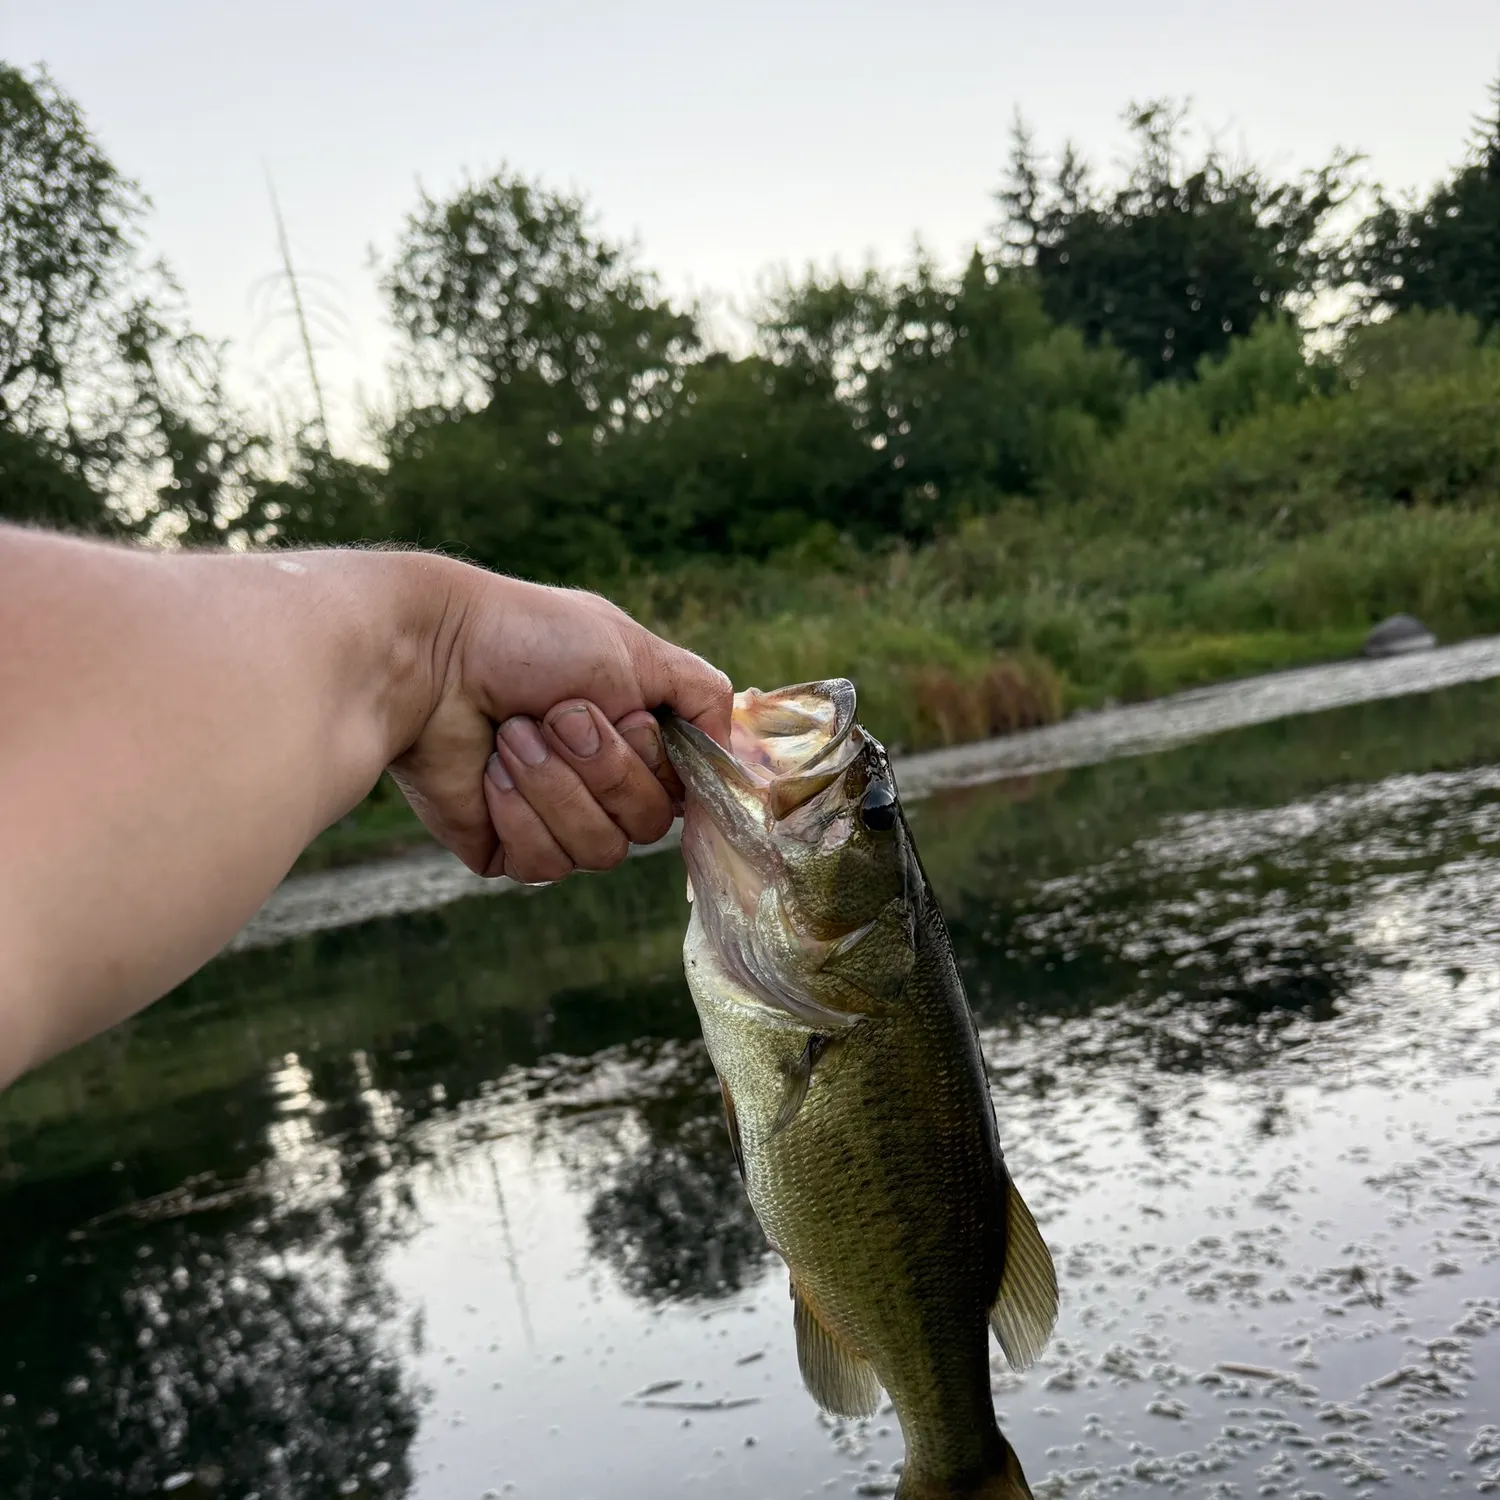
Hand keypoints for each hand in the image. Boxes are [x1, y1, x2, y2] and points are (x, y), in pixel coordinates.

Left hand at [387, 569, 730, 881]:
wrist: (430, 657)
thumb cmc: (527, 637)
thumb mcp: (636, 648)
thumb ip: (703, 695)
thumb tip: (734, 756)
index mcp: (635, 735)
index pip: (688, 790)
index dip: (663, 765)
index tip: (634, 725)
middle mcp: (601, 782)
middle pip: (648, 824)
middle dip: (604, 766)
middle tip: (558, 714)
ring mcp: (555, 818)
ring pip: (599, 850)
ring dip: (556, 784)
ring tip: (514, 733)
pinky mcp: (507, 847)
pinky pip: (545, 863)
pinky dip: (519, 810)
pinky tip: (490, 769)